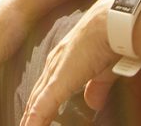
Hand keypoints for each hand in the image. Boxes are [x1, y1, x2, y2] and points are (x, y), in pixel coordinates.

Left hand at [21, 0, 119, 125]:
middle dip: (30, 115)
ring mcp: (54, 73)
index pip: (45, 90)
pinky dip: (35, 120)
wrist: (111, 25)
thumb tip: (93, 104)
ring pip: (36, 104)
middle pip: (36, 98)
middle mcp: (53, 66)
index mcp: (62, 62)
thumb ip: (96, 87)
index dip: (38, 106)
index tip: (33, 120)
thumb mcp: (102, 71)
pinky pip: (43, 106)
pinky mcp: (59, 81)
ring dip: (30, 120)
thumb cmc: (109, 42)